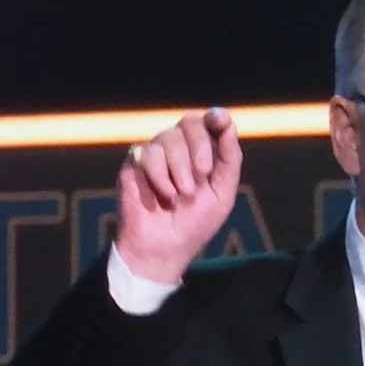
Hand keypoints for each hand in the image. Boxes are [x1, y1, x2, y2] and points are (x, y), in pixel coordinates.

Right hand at [114, 108, 242, 284]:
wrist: (164, 247)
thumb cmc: (195, 223)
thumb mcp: (222, 193)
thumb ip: (229, 158)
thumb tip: (227, 122)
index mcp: (202, 153)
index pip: (209, 123)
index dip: (216, 118)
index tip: (221, 121)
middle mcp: (179, 148)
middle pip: (189, 123)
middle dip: (199, 147)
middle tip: (201, 175)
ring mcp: (156, 153)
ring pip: (168, 137)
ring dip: (179, 169)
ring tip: (180, 195)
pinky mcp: (134, 163)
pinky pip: (148, 152)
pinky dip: (159, 176)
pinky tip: (163, 196)